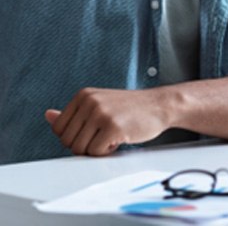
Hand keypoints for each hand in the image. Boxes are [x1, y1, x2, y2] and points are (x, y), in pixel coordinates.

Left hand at [45, 87, 170, 156]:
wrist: (159, 105)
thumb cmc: (129, 108)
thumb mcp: (99, 104)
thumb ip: (74, 112)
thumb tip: (48, 116)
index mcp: (83, 95)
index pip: (58, 129)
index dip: (74, 137)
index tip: (92, 131)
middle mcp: (89, 101)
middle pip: (68, 141)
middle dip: (85, 145)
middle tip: (104, 135)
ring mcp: (101, 113)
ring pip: (80, 149)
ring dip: (96, 150)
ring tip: (112, 135)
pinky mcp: (112, 126)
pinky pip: (96, 153)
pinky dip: (107, 152)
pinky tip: (120, 138)